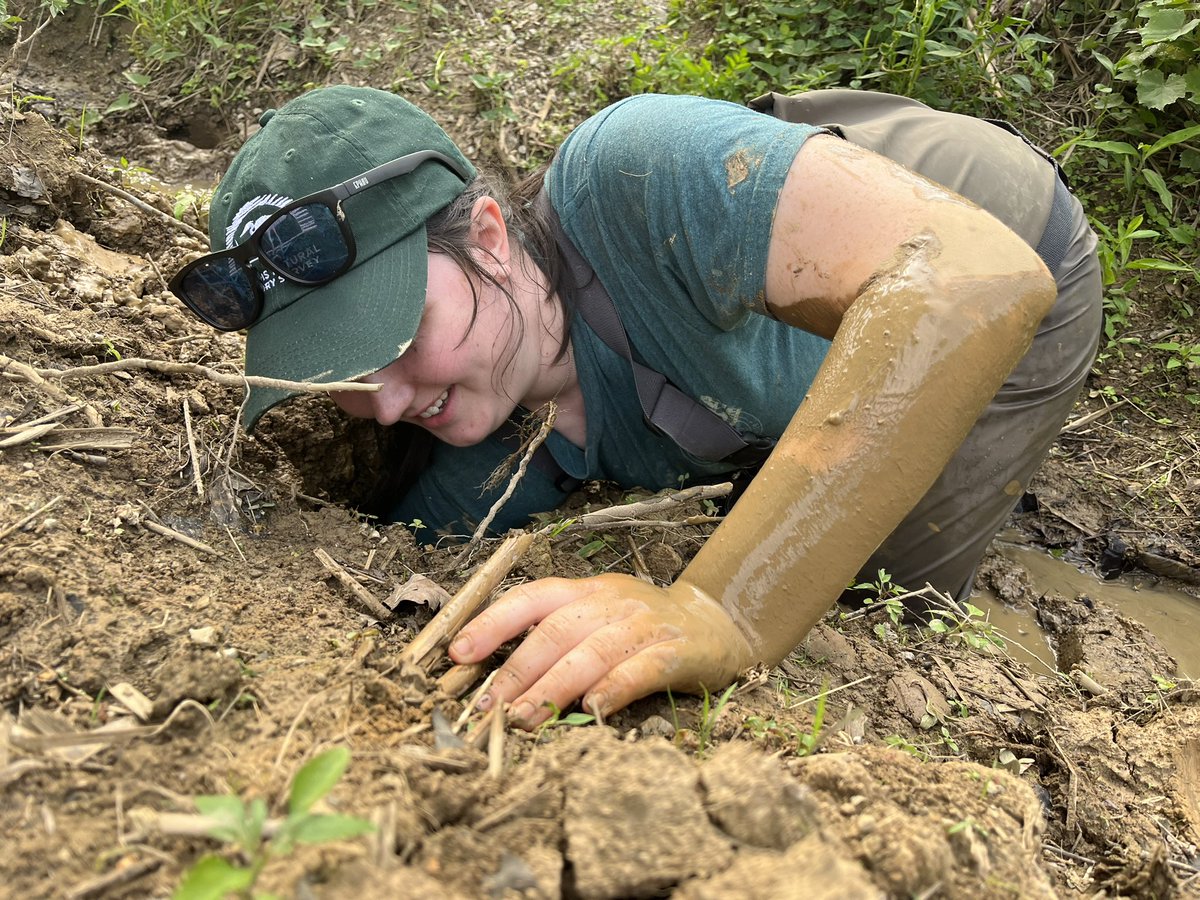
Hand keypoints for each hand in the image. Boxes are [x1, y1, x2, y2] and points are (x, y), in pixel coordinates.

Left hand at [448, 573, 753, 726]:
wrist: (716, 624)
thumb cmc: (641, 626)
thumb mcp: (596, 615)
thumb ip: (554, 633)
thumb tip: (494, 671)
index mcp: (585, 590)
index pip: (531, 598)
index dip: (492, 623)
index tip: (459, 653)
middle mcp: (611, 602)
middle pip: (555, 632)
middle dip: (515, 670)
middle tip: (488, 707)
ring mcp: (644, 625)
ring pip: (589, 654)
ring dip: (551, 688)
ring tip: (523, 719)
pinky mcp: (674, 653)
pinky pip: (638, 671)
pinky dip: (611, 689)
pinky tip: (589, 710)